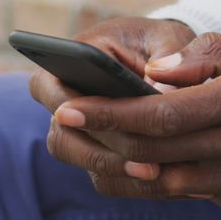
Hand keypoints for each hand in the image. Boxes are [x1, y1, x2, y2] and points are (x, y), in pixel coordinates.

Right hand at [29, 17, 194, 188]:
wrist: (170, 63)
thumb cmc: (161, 43)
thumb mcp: (168, 38)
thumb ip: (167, 60)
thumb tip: (161, 93)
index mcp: (68, 62)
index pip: (49, 86)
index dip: (73, 108)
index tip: (110, 117)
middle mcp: (65, 102)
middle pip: (61, 136)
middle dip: (98, 151)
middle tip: (140, 159)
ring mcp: (79, 133)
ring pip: (81, 161)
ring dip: (115, 169)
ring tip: (155, 172)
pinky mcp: (100, 156)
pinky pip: (106, 178)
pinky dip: (131, 181)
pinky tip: (165, 179)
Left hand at [51, 30, 220, 219]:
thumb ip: (213, 56)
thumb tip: (154, 73)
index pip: (159, 114)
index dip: (107, 113)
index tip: (69, 104)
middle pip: (153, 153)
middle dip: (103, 137)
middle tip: (67, 121)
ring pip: (170, 181)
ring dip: (132, 163)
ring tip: (104, 139)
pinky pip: (203, 194)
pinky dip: (178, 175)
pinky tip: (165, 157)